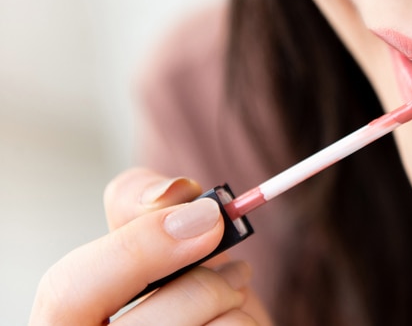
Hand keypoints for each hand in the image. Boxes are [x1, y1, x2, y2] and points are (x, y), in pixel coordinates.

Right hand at [29, 168, 272, 324]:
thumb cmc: (176, 287)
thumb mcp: (150, 239)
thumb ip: (139, 202)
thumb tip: (170, 193)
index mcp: (66, 324)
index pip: (67, 293)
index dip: (137, 249)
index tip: (207, 220)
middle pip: (145, 324)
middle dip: (204, 286)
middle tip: (234, 271)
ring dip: (235, 305)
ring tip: (234, 300)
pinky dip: (249, 323)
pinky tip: (238, 323)